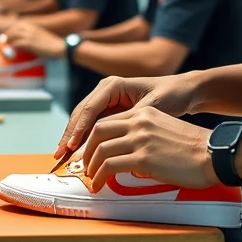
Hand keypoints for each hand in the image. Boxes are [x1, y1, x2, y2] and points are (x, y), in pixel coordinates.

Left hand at [5, 20, 65, 59]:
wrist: (59, 47)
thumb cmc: (51, 43)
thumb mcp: (40, 36)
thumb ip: (31, 35)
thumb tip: (21, 41)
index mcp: (32, 25)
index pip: (16, 26)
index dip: (10, 31)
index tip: (5, 36)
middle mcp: (30, 28)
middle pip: (13, 30)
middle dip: (6, 35)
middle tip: (1, 41)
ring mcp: (29, 35)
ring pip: (13, 36)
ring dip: (7, 40)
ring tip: (2, 45)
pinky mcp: (30, 43)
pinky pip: (17, 43)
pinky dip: (12, 46)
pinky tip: (10, 49)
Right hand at [57, 74, 198, 158]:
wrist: (181, 92)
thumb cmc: (171, 94)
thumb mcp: (155, 106)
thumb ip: (135, 118)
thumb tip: (121, 133)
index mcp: (113, 85)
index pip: (90, 108)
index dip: (80, 128)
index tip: (73, 145)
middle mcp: (105, 91)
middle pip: (81, 114)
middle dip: (70, 134)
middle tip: (60, 154)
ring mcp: (106, 101)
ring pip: (83, 121)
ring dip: (73, 138)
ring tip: (62, 156)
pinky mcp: (109, 112)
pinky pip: (92, 126)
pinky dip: (83, 139)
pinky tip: (77, 153)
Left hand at [80, 105, 216, 191]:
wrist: (215, 154)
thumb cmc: (195, 149)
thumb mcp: (165, 131)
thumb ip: (145, 136)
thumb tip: (129, 157)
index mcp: (144, 113)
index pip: (108, 121)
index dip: (94, 137)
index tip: (90, 151)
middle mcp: (139, 122)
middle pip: (98, 131)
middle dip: (87, 150)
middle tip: (85, 165)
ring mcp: (140, 139)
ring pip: (101, 149)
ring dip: (91, 166)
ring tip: (91, 178)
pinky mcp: (143, 157)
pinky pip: (110, 166)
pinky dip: (99, 176)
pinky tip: (99, 185)